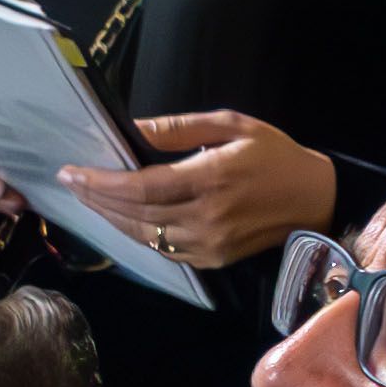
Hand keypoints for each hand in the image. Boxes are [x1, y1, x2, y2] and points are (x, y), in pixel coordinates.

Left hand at [53, 109, 334, 271]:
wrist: (315, 199)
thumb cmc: (274, 155)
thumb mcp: (232, 126)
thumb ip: (180, 128)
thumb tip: (133, 128)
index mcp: (211, 179)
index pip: (142, 186)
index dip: (102, 182)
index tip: (72, 171)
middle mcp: (206, 217)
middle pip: (135, 212)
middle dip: (96, 197)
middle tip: (70, 183)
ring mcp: (208, 244)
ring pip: (143, 235)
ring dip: (110, 217)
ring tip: (87, 197)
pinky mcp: (212, 260)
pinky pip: (163, 249)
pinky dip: (136, 233)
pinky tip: (120, 216)